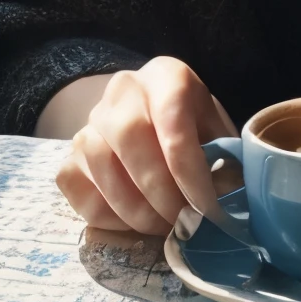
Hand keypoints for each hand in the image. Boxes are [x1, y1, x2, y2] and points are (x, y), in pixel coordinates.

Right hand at [53, 57, 236, 235]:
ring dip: (135, 208)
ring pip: (100, 163)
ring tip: (163, 226)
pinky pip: (76, 187)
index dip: (191, 172)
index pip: (173, 122)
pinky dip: (105, 214)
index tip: (208, 209)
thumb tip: (230, 197)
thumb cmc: (192, 127)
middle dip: (160, 191)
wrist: (151, 116)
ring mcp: (90, 121)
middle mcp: (123, 90)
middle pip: (130, 137)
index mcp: (166, 75)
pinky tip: (132, 223)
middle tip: (183, 221)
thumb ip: (225, 159)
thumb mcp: (216, 131)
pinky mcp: (69, 153)